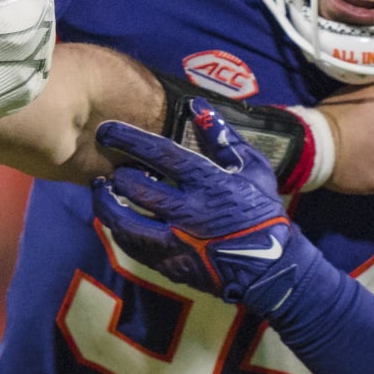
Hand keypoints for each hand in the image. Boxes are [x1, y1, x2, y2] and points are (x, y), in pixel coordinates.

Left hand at [92, 102, 309, 309]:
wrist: (271, 267)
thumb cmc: (261, 211)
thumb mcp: (252, 169)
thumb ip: (223, 138)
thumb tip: (198, 106)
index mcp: (208, 184)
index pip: (160, 154)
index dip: (129, 139)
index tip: (107, 130)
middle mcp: (188, 213)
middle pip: (137, 190)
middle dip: (117, 176)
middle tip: (110, 168)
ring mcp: (177, 243)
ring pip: (126, 224)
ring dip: (107, 206)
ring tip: (102, 192)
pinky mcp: (171, 266)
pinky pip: (133, 248)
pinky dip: (119, 232)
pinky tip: (116, 220)